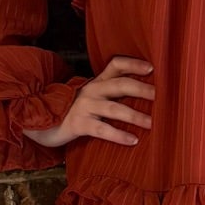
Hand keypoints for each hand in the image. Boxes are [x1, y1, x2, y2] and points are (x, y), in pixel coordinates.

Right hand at [22, 55, 154, 148]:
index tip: (153, 68)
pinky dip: (118, 135)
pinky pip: (101, 129)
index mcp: (97, 82)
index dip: (134, 64)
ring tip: (153, 123)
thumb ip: (111, 94)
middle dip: (143, 89)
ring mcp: (84, 107)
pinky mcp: (78, 124)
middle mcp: (92, 90)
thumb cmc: (74, 111)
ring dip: (136, 116)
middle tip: (162, 96)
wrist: (41, 122)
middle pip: (120, 84)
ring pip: (114, 108)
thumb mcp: (91, 97)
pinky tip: (133, 140)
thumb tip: (145, 97)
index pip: (116, 65)